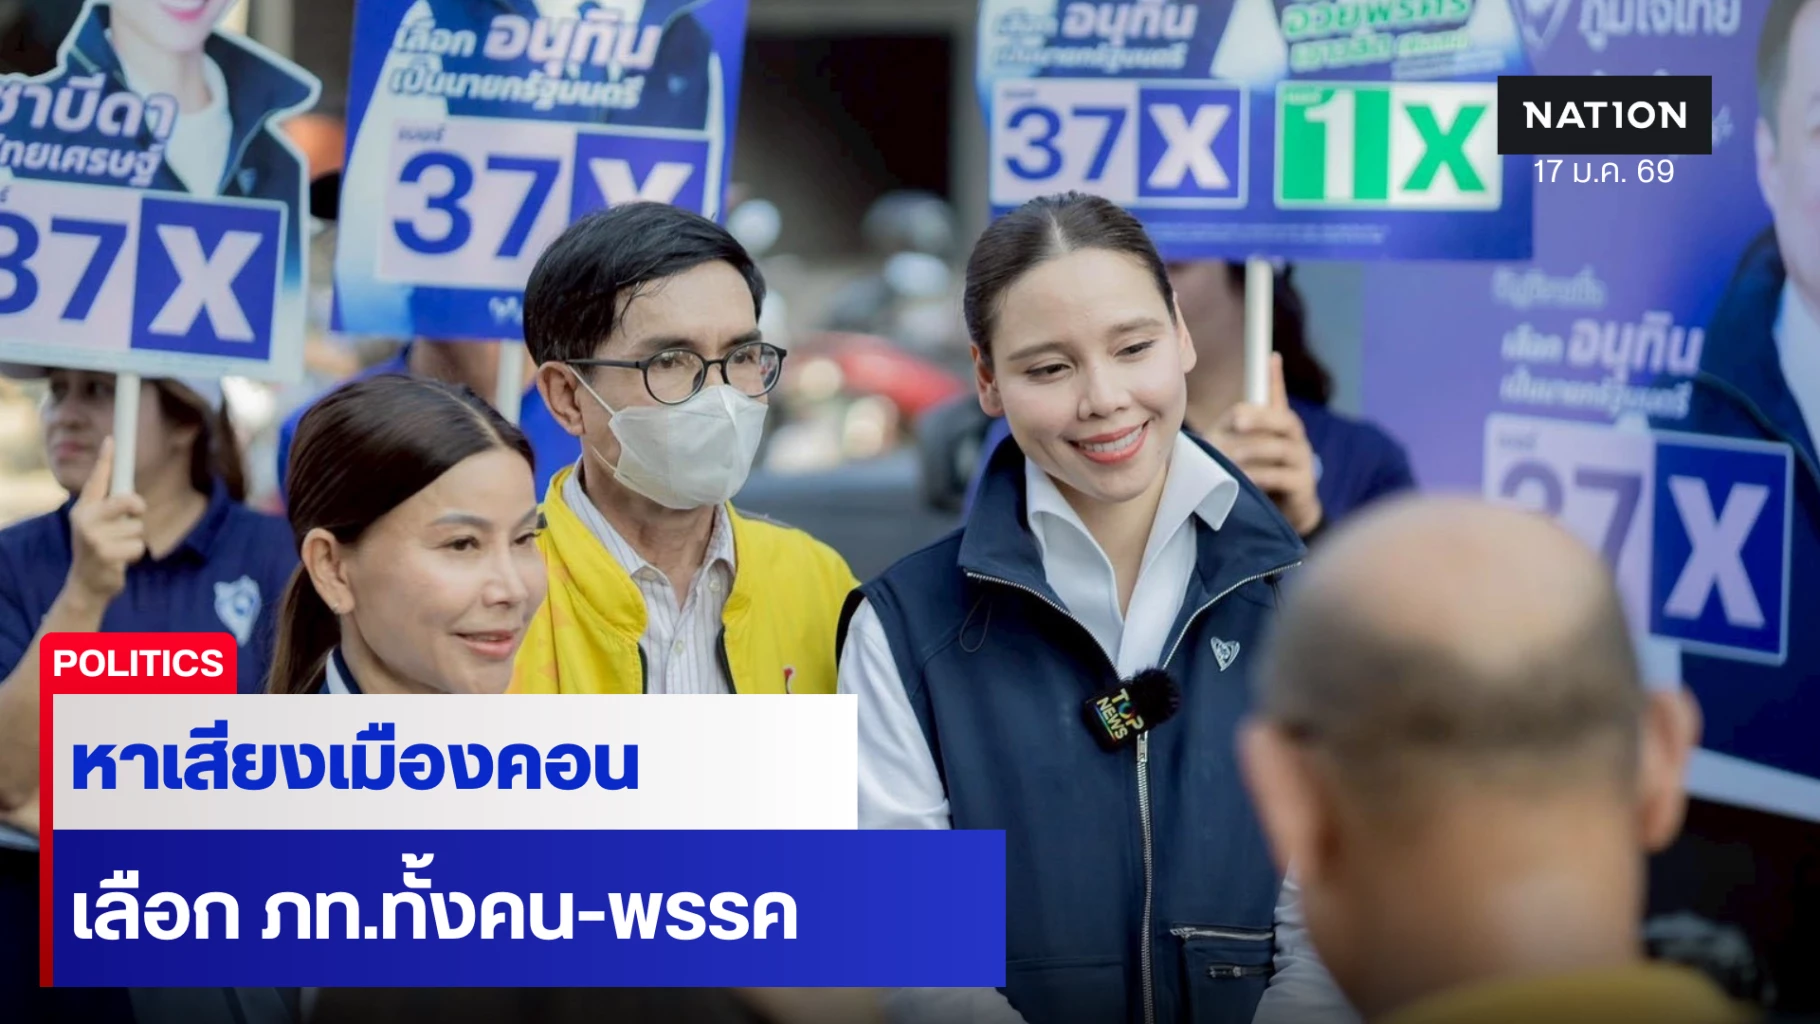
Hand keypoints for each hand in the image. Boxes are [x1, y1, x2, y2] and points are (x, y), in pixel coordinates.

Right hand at [64, 437, 146, 605]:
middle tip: (134, 516)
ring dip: (135, 538)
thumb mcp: (98, 524)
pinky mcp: (104, 553)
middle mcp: (84, 518)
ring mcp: (93, 536)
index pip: (96, 480)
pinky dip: (135, 554)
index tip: (113, 439)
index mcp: (84, 508)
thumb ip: (110, 507)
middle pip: (127, 500)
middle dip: (137, 507)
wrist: (87, 583)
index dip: (105, 459)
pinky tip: (120, 560)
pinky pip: (138, 546)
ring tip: (119, 547)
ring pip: (137, 527)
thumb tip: (130, 493)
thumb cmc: (99, 548)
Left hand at [1205, 354, 1324, 536]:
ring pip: (1281, 449)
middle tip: (1237, 420)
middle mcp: (1295, 440)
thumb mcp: (1242, 448)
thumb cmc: (1256, 475)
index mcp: (1279, 426)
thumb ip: (1239, 426)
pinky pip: (1283, 477)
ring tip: (1231, 457)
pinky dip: (1262, 477)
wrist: (1279, 515)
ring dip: (1253, 451)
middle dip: (1260, 417)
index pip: (1278, 398)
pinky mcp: (1303, 486)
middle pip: (1284, 420)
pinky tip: (1246, 479)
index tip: (1270, 357)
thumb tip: (1229, 407)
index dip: (1274, 378)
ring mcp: (1303, 462)